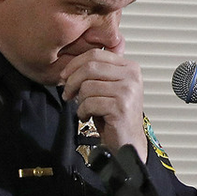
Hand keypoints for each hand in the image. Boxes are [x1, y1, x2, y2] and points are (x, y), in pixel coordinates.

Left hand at [61, 45, 147, 159]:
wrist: (128, 141)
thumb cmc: (115, 115)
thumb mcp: (109, 87)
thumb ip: (98, 72)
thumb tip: (72, 66)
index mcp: (129, 67)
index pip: (96, 54)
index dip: (75, 64)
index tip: (65, 76)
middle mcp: (132, 76)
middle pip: (90, 67)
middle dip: (72, 81)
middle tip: (67, 93)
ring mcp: (128, 91)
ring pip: (87, 86)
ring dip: (80, 101)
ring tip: (85, 109)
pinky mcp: (121, 107)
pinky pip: (89, 103)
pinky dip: (83, 112)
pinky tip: (88, 116)